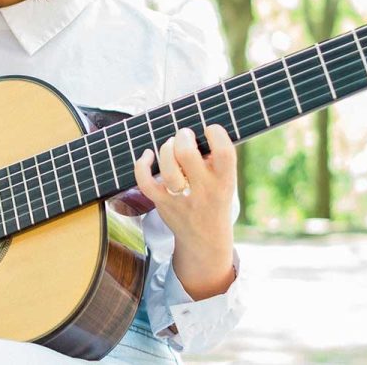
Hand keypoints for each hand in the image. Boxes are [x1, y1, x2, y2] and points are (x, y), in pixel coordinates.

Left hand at [134, 124, 236, 299]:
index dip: (216, 133)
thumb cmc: (214, 198)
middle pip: (187, 155)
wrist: (205, 239)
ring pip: (167, 168)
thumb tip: (195, 126)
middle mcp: (204, 191)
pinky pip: (145, 182)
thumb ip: (214, 158)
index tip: (210, 129)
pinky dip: (142, 164)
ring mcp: (181, 198)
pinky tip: (147, 155)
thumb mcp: (224, 181)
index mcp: (224, 182)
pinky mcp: (162, 203)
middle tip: (184, 135)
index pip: (224, 153)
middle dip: (182, 137)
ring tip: (171, 145)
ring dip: (166, 149)